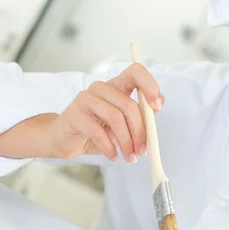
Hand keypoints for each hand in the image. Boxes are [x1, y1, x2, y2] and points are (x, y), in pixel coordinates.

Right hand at [48, 63, 163, 162]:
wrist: (67, 140)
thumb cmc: (99, 130)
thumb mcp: (125, 123)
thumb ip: (142, 113)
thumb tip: (161, 101)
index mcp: (116, 86)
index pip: (135, 72)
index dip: (149, 85)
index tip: (157, 105)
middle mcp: (101, 88)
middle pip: (128, 104)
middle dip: (140, 131)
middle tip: (143, 151)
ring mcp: (85, 98)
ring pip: (115, 118)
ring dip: (126, 142)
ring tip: (130, 157)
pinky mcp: (73, 114)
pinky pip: (98, 132)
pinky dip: (109, 148)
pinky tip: (113, 156)